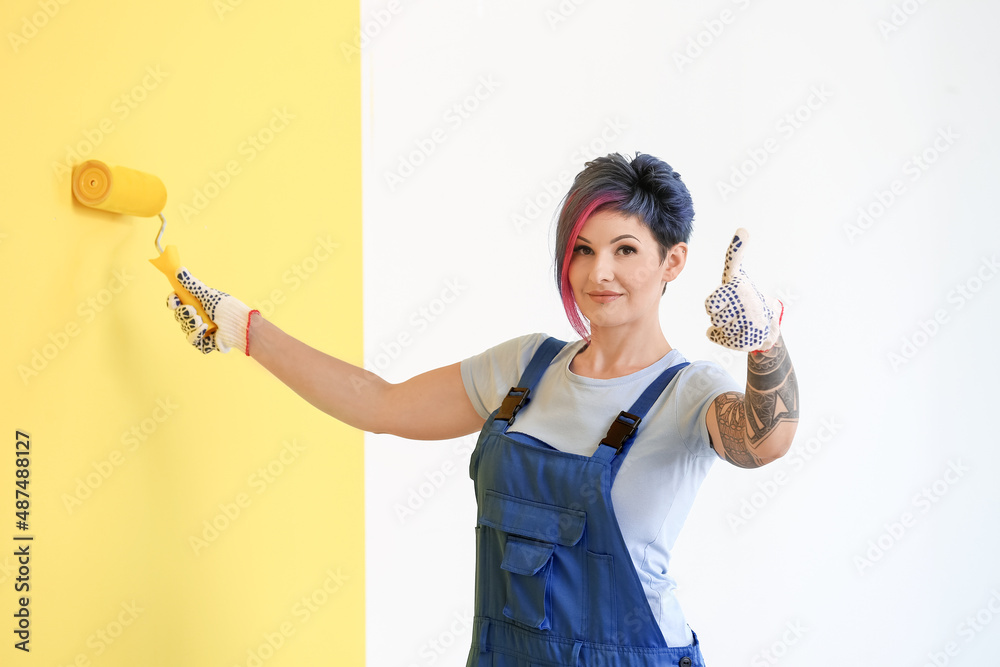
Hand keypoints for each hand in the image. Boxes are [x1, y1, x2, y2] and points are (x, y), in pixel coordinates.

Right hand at [166, 268, 253, 354]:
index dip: (172, 301)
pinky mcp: (204, 343)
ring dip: (191, 323)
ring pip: (184, 327)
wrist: (242, 325)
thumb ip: (192, 285)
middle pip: (179, 315)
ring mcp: (200, 331)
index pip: (177, 303)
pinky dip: (195, 334)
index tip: (175, 299)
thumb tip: (179, 270)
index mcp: (197, 304)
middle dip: (183, 313)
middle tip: (193, 311)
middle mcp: (197, 317)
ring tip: (203, 321)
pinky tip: (204, 329)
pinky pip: (192, 340)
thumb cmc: (228, 309)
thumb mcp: (209, 295)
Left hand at [704, 228, 782, 351]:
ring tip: (737, 320)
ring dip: (723, 327)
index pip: (713, 300)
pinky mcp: (751, 337)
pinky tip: (735, 331)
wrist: (768, 322)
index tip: (724, 295)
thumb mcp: (737, 273)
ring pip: (719, 328)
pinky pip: (724, 340)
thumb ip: (735, 254)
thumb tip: (743, 229)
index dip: (714, 303)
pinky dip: (724, 338)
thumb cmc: (746, 295)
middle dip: (718, 314)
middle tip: (732, 310)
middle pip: (713, 314)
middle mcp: (745, 302)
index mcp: (739, 286)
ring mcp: (749, 320)